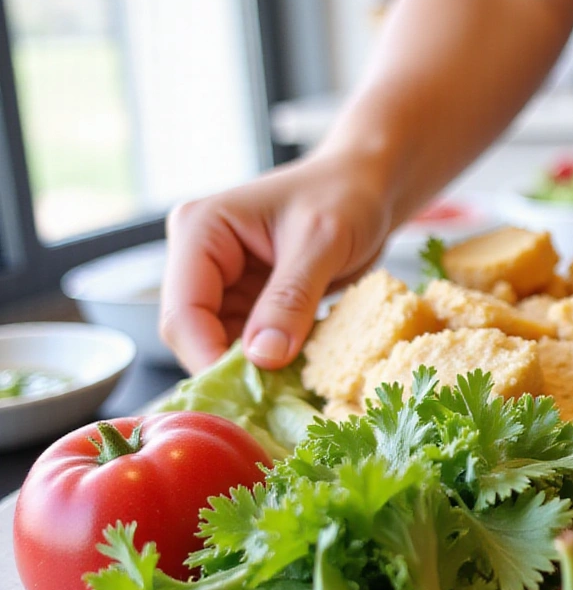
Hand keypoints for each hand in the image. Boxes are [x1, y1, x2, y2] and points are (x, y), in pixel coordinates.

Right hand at [160, 151, 396, 372]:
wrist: (371, 186)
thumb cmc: (347, 195)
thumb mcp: (322, 243)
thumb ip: (290, 299)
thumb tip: (262, 358)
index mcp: (201, 231)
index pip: (183, 310)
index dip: (208, 356)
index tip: (247, 393)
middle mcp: (201, 257)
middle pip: (194, 332)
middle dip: (229, 367)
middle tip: (269, 403)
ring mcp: (223, 280)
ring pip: (220, 343)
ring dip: (251, 370)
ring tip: (288, 393)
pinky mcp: (249, 299)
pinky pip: (248, 342)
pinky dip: (270, 361)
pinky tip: (297, 376)